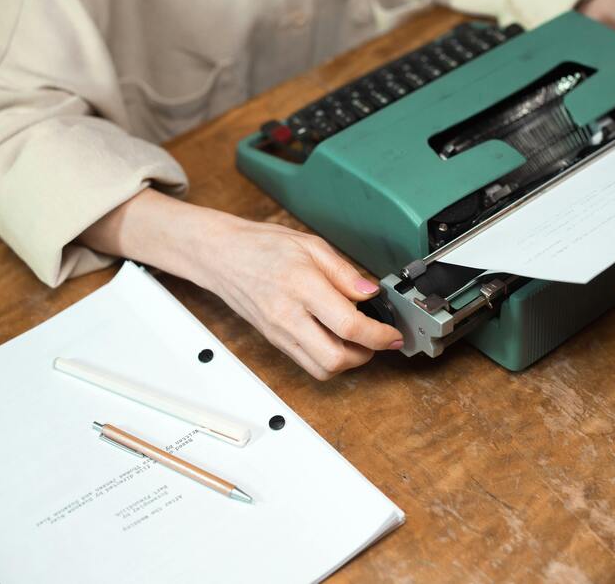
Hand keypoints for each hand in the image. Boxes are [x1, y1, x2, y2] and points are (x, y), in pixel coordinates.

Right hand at [196, 217, 403, 379]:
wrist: (221, 256)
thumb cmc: (261, 246)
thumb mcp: (311, 245)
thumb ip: (344, 272)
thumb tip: (371, 292)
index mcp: (301, 286)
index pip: (348, 324)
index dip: (379, 335)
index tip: (393, 334)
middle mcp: (288, 316)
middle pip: (335, 359)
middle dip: (366, 355)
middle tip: (378, 339)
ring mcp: (279, 333)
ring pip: (321, 369)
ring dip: (347, 362)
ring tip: (357, 340)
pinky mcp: (274, 341)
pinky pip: (307, 364)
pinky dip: (328, 360)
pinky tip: (336, 340)